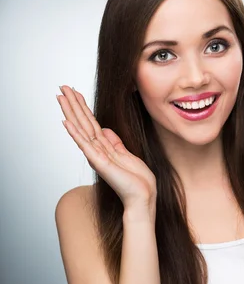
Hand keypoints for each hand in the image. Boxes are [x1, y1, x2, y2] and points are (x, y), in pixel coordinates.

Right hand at [56, 86, 156, 210]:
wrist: (143, 197)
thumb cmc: (137, 181)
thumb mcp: (127, 155)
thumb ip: (115, 142)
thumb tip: (105, 129)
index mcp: (105, 147)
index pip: (90, 123)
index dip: (82, 107)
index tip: (74, 92)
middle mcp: (97, 150)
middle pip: (82, 122)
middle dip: (72, 104)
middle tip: (61, 86)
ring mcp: (97, 156)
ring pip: (81, 129)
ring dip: (70, 112)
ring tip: (60, 97)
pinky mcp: (100, 162)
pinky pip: (85, 144)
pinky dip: (75, 133)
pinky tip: (66, 122)